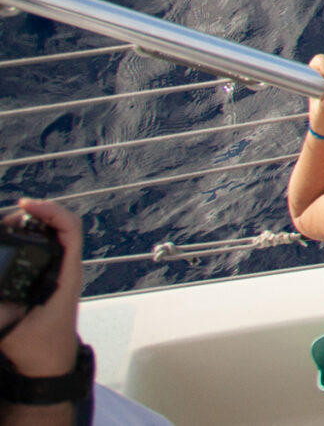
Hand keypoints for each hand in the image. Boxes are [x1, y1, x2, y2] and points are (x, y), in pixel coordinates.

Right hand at [0, 199, 83, 378]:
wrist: (50, 364)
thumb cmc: (38, 347)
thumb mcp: (10, 325)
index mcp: (67, 275)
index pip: (70, 229)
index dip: (50, 210)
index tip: (26, 204)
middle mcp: (68, 269)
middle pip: (60, 226)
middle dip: (35, 213)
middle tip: (8, 214)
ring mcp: (61, 272)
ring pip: (53, 235)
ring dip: (32, 223)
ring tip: (8, 222)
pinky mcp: (52, 278)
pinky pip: (46, 247)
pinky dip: (31, 236)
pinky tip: (13, 236)